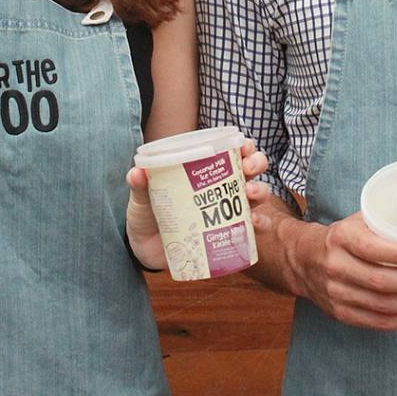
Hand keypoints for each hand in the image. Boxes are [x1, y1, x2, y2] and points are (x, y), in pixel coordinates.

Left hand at [125, 138, 269, 270]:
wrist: (144, 250)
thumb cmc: (146, 214)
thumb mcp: (142, 198)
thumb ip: (139, 185)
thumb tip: (136, 173)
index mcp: (204, 170)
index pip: (231, 150)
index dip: (244, 145)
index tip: (244, 146)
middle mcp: (221, 187)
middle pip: (250, 167)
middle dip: (255, 163)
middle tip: (248, 168)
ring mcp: (227, 210)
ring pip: (256, 194)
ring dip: (259, 190)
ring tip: (249, 193)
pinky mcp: (228, 234)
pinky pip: (251, 229)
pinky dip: (260, 224)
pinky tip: (257, 224)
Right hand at [258, 207, 396, 331]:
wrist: (301, 260)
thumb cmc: (340, 238)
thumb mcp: (354, 222)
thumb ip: (382, 223)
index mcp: (339, 238)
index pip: (370, 249)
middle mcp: (336, 267)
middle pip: (380, 282)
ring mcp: (337, 294)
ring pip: (383, 306)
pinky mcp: (342, 314)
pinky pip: (379, 322)